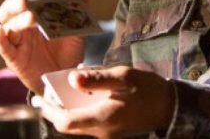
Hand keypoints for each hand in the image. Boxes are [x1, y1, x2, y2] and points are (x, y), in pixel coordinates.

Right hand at [0, 0, 91, 93]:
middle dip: (14, 2)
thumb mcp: (75, 26)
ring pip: (8, 26)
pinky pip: (4, 48)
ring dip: (16, 19)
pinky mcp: (15, 59)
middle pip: (8, 10)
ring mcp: (16, 42)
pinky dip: (0, 39)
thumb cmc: (66, 49)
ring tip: (30, 16)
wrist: (67, 77)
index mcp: (31, 14)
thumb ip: (78, 5)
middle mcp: (20, 26)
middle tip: (25, 0)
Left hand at [32, 66, 174, 138]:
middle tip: (45, 94)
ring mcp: (107, 132)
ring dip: (69, 108)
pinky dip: (82, 108)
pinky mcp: (113, 129)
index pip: (65, 122)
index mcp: (101, 119)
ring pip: (79, 123)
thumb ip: (97, 78)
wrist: (171, 106)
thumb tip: (72, 78)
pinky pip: (90, 121)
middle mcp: (101, 130)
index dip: (49, 111)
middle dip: (55, 110)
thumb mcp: (123, 77)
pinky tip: (87, 93)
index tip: (37, 98)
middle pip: (69, 125)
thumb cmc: (148, 89)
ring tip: (64, 89)